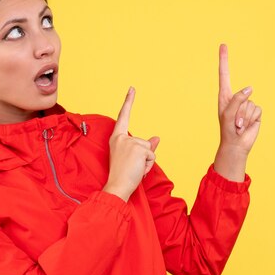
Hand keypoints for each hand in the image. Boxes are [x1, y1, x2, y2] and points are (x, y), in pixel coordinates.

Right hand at [103, 87, 159, 201]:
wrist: (117, 186)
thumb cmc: (123, 175)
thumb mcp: (133, 159)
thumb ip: (145, 147)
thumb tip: (157, 138)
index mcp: (117, 138)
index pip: (124, 116)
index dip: (129, 102)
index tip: (132, 88)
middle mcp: (121, 138)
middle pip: (145, 142)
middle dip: (144, 156)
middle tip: (132, 167)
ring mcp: (130, 142)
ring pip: (150, 149)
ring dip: (147, 161)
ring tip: (135, 168)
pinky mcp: (139, 148)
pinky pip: (152, 155)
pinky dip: (149, 164)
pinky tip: (138, 169)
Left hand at [214, 44, 261, 180]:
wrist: (236, 144)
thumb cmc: (227, 129)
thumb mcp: (228, 113)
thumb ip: (238, 98)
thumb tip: (250, 88)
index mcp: (225, 95)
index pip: (224, 74)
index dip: (224, 59)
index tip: (223, 45)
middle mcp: (237, 97)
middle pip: (242, 95)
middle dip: (238, 110)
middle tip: (233, 123)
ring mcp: (247, 104)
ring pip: (250, 103)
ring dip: (244, 117)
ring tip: (238, 125)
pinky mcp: (255, 112)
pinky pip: (257, 110)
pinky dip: (251, 119)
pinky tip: (246, 125)